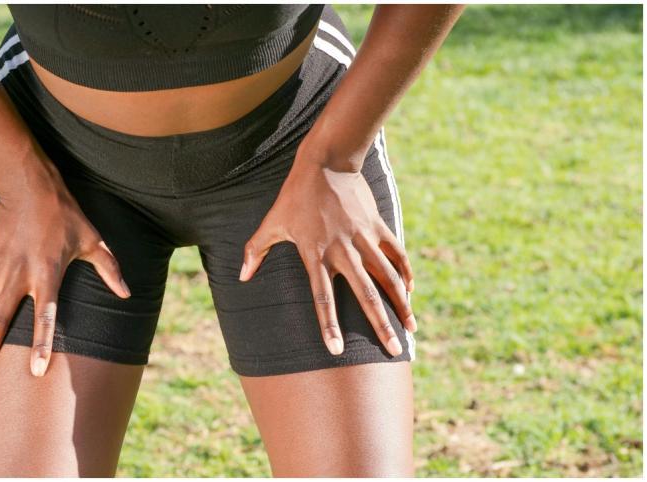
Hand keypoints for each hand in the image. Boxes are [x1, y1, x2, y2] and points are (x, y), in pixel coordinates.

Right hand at [0, 155, 130, 380]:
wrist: (29, 186)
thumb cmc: (66, 215)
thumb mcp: (93, 240)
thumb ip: (109, 269)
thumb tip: (128, 294)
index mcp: (46, 274)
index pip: (45, 317)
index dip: (41, 344)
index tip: (35, 370)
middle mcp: (18, 275)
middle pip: (0, 321)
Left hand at [239, 149, 415, 356]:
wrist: (326, 162)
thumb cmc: (294, 195)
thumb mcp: (272, 222)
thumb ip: (256, 250)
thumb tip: (241, 276)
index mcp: (315, 253)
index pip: (322, 298)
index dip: (328, 325)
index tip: (335, 351)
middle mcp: (342, 250)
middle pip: (365, 295)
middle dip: (380, 325)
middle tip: (393, 350)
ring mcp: (363, 238)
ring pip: (387, 277)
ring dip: (401, 304)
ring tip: (411, 328)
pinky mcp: (377, 226)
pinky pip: (396, 254)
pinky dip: (404, 273)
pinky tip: (410, 292)